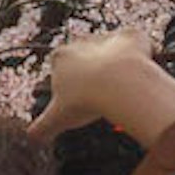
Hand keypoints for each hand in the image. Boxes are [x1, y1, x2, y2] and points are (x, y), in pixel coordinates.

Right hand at [34, 24, 174, 152]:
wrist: (116, 84)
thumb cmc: (84, 100)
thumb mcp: (57, 118)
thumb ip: (41, 128)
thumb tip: (31, 138)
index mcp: (60, 57)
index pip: (60, 65)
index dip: (70, 81)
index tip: (79, 96)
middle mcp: (82, 42)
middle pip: (86, 55)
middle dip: (93, 71)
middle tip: (103, 92)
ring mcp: (107, 37)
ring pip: (110, 48)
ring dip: (116, 62)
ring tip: (125, 85)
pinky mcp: (130, 36)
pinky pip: (136, 41)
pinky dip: (141, 51)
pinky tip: (143, 68)